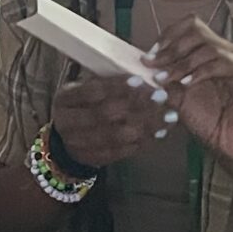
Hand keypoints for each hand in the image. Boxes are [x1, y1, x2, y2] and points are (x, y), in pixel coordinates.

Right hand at [47, 68, 170, 170]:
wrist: (65, 141)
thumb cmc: (80, 106)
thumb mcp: (82, 89)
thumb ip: (103, 81)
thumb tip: (140, 72)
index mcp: (64, 100)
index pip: (91, 92)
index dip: (117, 86)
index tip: (141, 80)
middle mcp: (68, 123)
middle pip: (105, 115)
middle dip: (136, 105)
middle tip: (161, 96)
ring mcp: (80, 144)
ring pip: (117, 136)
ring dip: (146, 125)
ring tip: (168, 115)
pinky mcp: (95, 159)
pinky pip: (123, 151)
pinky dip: (145, 141)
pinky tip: (161, 131)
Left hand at [146, 16, 232, 166]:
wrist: (229, 148)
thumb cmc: (209, 122)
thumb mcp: (179, 96)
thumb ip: (165, 78)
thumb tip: (144, 63)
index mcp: (217, 52)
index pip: (192, 26)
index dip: (169, 36)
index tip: (150, 56)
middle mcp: (232, 53)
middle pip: (198, 32)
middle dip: (171, 49)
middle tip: (154, 66)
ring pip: (209, 47)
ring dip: (182, 63)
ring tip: (166, 79)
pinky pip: (224, 64)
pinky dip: (200, 72)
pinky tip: (186, 84)